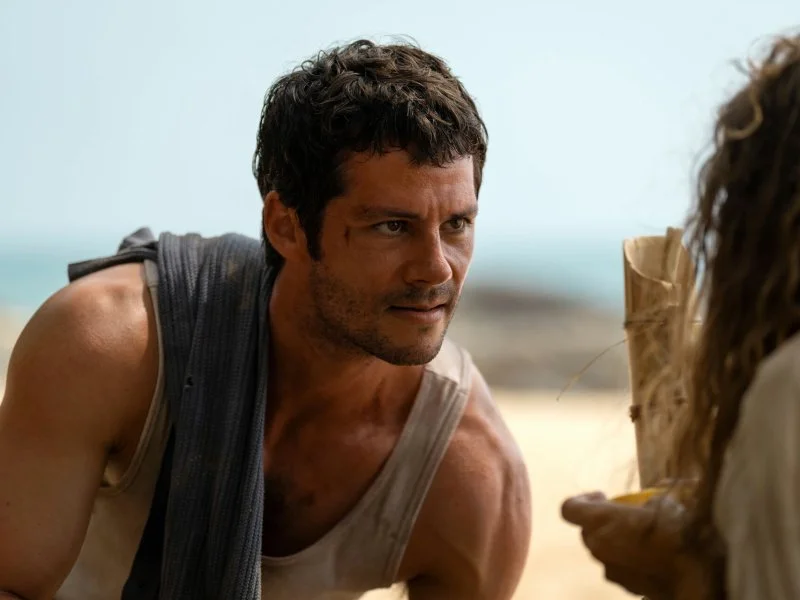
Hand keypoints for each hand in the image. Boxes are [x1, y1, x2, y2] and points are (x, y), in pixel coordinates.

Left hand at [561, 491, 708, 599]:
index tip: (603, 495)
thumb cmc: (679, 533)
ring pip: (605, 553)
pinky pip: (623, 570)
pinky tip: (656, 557)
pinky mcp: (629, 589)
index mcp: (600, 522)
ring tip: (645, 536)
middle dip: (602, 523)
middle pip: (588, 532)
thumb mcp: (667, 501)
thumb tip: (655, 498)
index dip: (582, 500)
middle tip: (627, 516)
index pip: (569, 509)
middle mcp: (599, 548)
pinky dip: (632, 562)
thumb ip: (651, 499)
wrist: (699, 578)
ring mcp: (612, 572)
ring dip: (618, 543)